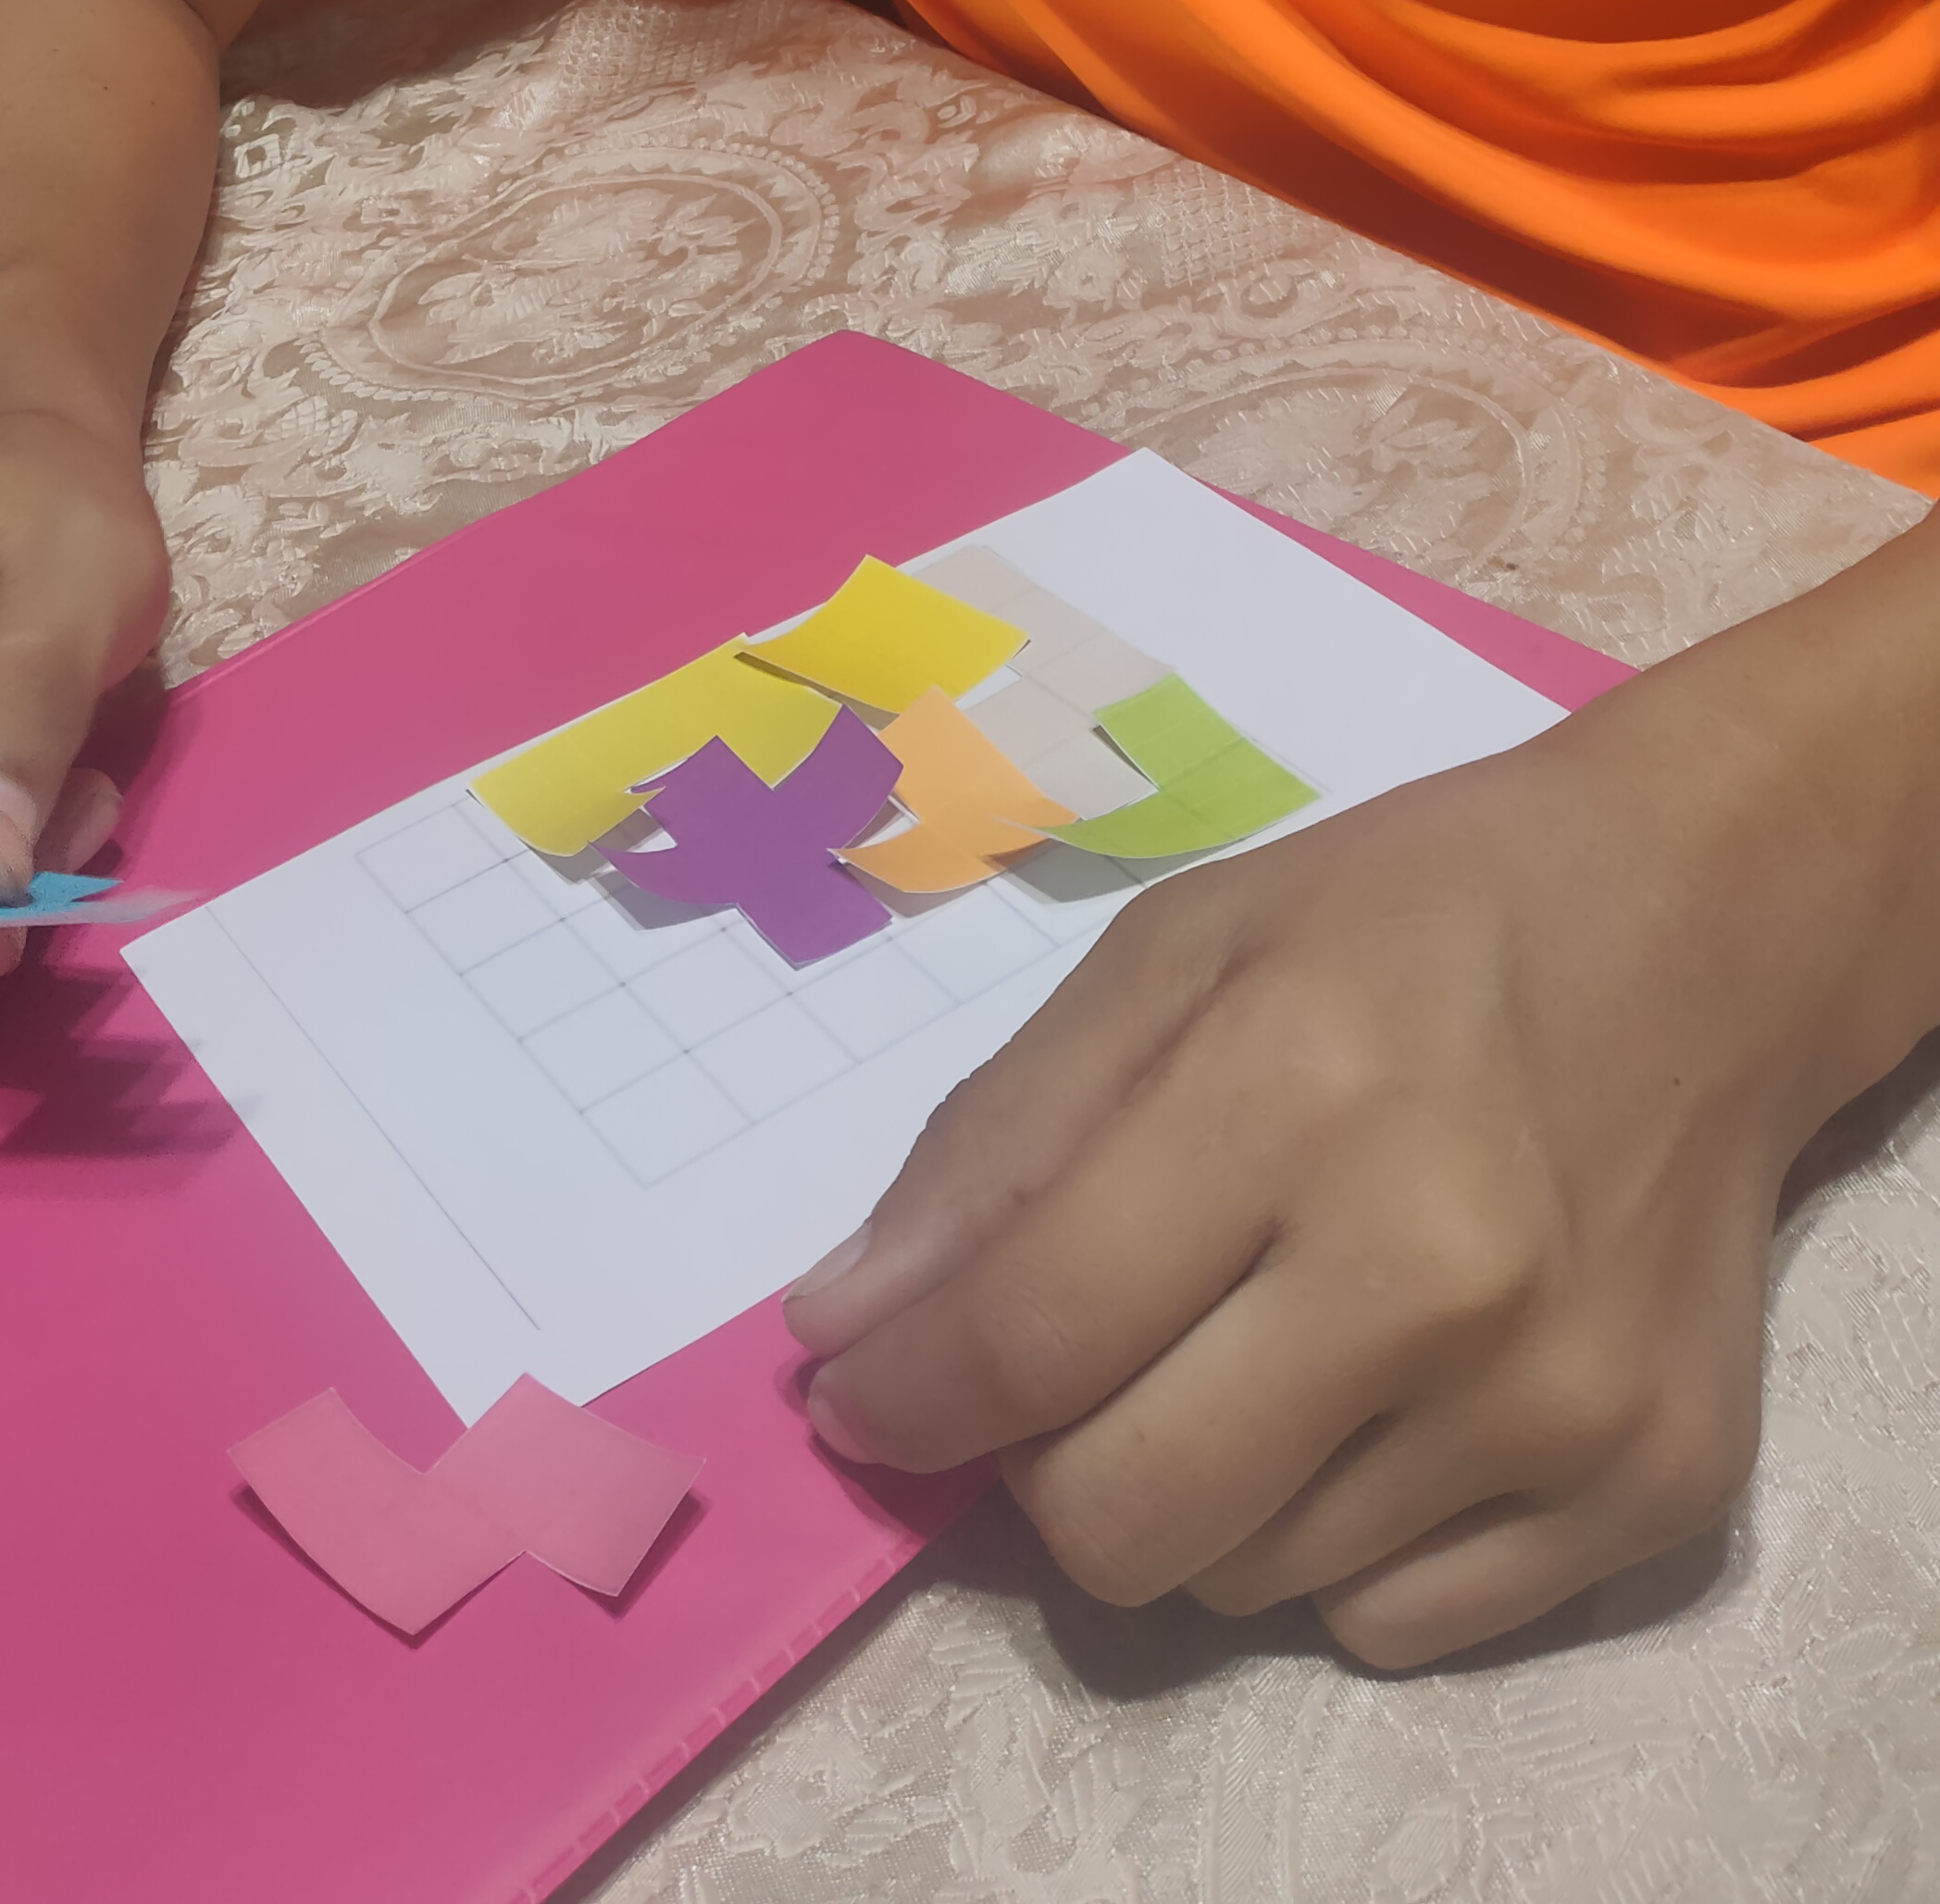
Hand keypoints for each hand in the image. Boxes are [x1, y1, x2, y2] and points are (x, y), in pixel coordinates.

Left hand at [784, 622, 1935, 1665]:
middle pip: (1124, 1520)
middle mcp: (1439, 1272)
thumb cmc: (1411, 921)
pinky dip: (1338, 1539)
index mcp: (1304, 1091)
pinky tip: (1383, 1393)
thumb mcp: (1178, 948)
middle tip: (1078, 1362)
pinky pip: (1393, 1625)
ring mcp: (1558, 1405)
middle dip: (1046, 1462)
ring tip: (1265, 1334)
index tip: (857, 1394)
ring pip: (1247, 1584)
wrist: (1703, 936)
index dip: (905, 1391)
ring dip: (1200, 1486)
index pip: (1034, 1336)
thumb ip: (999, 1142)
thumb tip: (843, 1333)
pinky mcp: (1652, 1495)